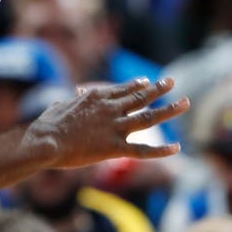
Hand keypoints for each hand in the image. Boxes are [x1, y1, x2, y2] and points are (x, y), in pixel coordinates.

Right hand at [26, 76, 187, 168]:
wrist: (46, 141)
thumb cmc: (47, 126)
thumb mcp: (59, 106)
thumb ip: (71, 101)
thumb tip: (73, 95)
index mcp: (96, 98)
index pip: (122, 89)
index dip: (137, 85)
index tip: (146, 81)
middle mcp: (110, 109)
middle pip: (140, 97)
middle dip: (158, 89)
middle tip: (171, 82)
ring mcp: (115, 127)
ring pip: (149, 117)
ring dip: (169, 110)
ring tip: (185, 103)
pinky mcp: (115, 147)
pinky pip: (143, 150)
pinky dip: (161, 150)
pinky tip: (177, 147)